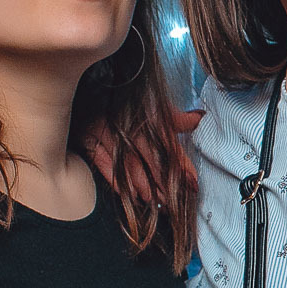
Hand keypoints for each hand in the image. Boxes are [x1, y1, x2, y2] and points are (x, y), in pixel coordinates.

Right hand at [82, 109, 203, 199]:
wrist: (89, 87)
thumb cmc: (124, 99)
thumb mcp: (151, 103)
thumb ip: (175, 117)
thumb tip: (199, 117)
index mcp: (146, 113)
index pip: (168, 143)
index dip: (182, 165)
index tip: (192, 183)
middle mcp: (128, 123)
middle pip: (150, 158)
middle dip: (163, 182)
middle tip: (173, 200)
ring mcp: (106, 131)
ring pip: (128, 164)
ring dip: (142, 185)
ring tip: (153, 199)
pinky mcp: (87, 138)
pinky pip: (103, 163)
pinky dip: (116, 180)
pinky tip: (128, 192)